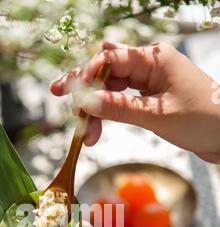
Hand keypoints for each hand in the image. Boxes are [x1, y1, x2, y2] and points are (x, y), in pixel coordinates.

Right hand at [51, 42, 219, 162]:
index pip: (111, 58)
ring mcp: (149, 83)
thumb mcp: (158, 116)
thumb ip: (120, 109)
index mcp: (154, 59)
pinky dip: (108, 114)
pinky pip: (121, 102)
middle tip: (59, 96)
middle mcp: (149, 66)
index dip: (88, 74)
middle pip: (107, 72)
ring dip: (96, 107)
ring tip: (84, 131)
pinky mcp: (150, 99)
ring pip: (111, 89)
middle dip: (84, 87)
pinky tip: (96, 126)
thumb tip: (87, 103)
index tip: (71, 93)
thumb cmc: (202, 119)